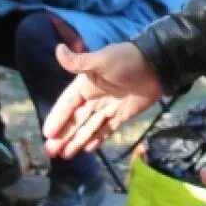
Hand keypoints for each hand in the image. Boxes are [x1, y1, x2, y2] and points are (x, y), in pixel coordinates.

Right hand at [43, 43, 162, 158]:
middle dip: (63, 135)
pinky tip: (87, 149)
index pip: (67, 104)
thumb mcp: (102, 60)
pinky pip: (106, 129)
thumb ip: (80, 62)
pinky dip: (97, 139)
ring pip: (89, 127)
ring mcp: (109, 107)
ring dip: (76, 140)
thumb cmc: (127, 60)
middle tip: (50, 152)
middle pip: (76, 119)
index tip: (47, 133)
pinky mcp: (122, 114)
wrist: (158, 65)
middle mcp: (95, 97)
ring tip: (65, 156)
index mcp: (86, 84)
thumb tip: (58, 49)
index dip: (58, 118)